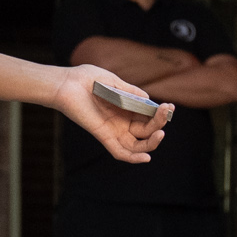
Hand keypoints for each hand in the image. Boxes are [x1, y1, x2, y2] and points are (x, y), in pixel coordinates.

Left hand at [54, 64, 170, 162]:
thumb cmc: (87, 79)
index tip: (170, 107)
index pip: (148, 118)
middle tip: (166, 112)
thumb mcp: (114, 81)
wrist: (67, 83)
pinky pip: (119, 152)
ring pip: (137, 145)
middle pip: (146, 132)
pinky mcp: (103, 135)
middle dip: (159, 124)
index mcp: (126, 109)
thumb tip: (148, 100)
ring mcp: (112, 130)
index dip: (160, 115)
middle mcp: (121, 122)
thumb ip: (131, 92)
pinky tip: (147, 158)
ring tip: (161, 134)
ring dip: (151, 143)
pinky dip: (133, 158)